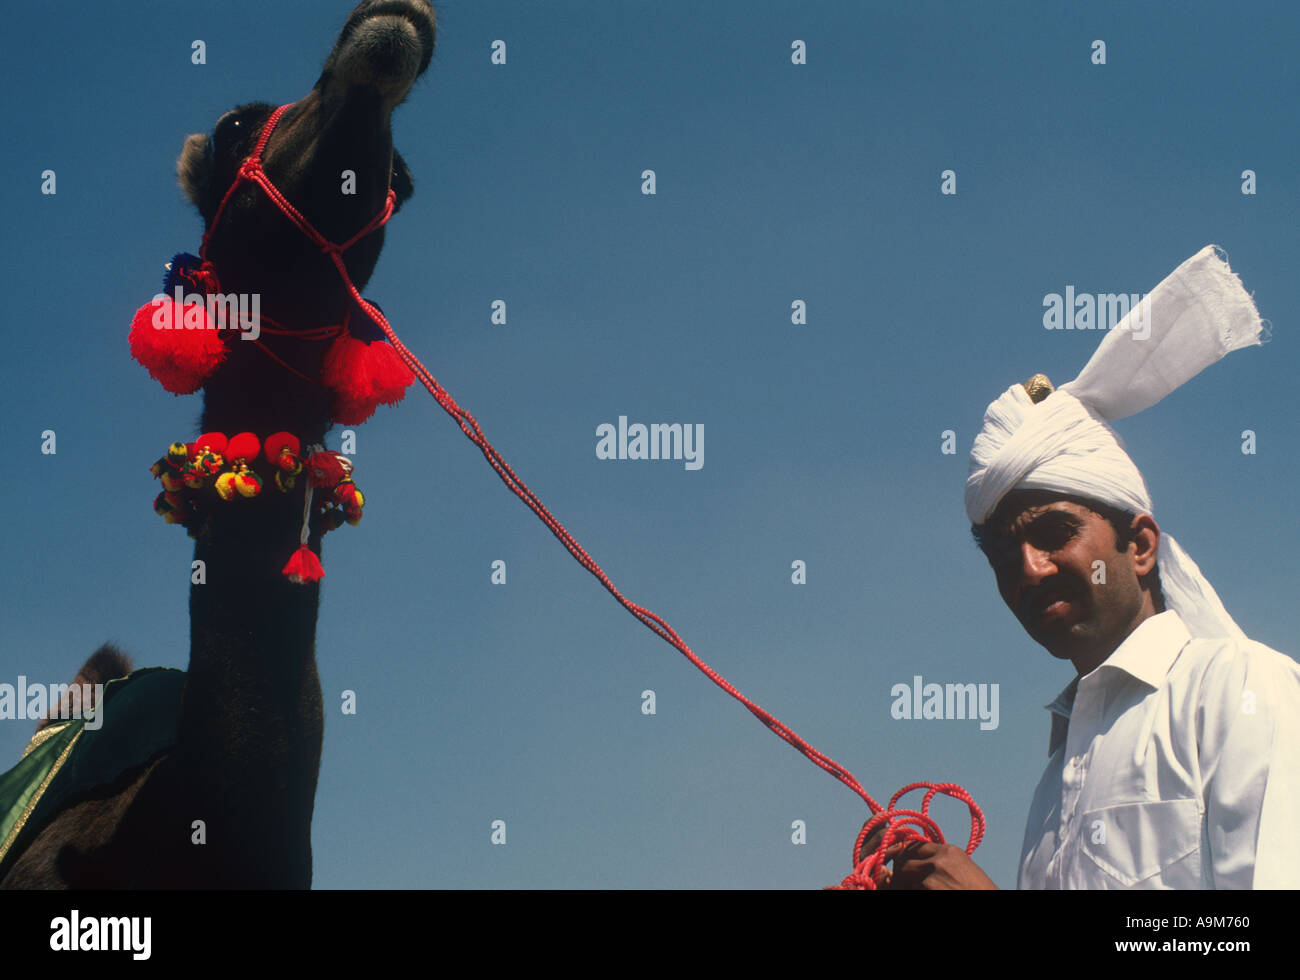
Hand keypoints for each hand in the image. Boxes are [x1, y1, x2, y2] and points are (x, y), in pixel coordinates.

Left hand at [879, 840, 997, 889]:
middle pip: (905, 858)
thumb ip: (944, 863)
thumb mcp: (965, 871)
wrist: (990, 902)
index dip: (907, 857)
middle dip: (901, 871)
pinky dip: (910, 892)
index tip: (905, 867)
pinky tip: (921, 895)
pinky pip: (909, 888)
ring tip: (912, 889)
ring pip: (903, 876)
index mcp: (950, 852)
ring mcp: (933, 875)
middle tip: (902, 882)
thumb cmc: (979, 892)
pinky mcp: (928, 888)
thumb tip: (920, 861)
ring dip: (904, 884)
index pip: (915, 846)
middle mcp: (940, 859)